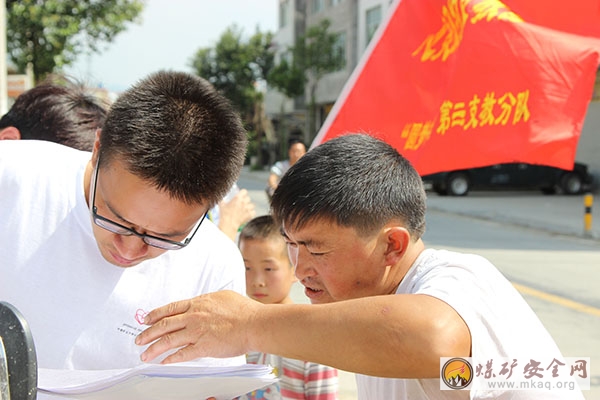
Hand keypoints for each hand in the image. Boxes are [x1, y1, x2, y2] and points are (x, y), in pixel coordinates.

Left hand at [135, 290, 259, 363]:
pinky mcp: (203, 346)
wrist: (254, 323)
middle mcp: (193, 316)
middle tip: (139, 339)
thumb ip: (208, 301)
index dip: (155, 314)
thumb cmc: (244, 310)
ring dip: (154, 348)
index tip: (146, 320)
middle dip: (148, 333)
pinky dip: (171, 358)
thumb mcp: (223, 297)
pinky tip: (164, 362)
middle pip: (164, 325)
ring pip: (168, 340)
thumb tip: (204, 302)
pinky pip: (182, 354)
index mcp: (198, 303)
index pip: (170, 308)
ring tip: (145, 354)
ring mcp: (197, 332)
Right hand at [218, 189, 255, 239]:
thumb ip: (223, 201)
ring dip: (249, 207)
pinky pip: (254, 212)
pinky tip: (247, 215)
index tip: (241, 196)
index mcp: (237, 198)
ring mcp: (247, 208)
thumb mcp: (222, 205)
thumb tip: (222, 200)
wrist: (229, 224)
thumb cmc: (225, 215)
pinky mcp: (250, 215)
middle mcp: (244, 202)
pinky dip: (251, 213)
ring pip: (252, 205)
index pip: (244, 191)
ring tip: (245, 210)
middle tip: (241, 204)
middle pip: (248, 198)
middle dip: (245, 200)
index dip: (242, 193)